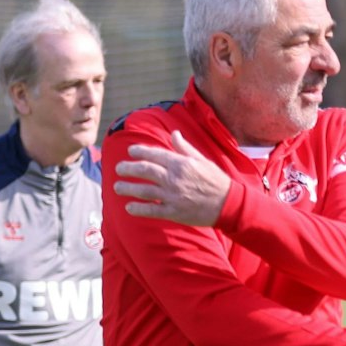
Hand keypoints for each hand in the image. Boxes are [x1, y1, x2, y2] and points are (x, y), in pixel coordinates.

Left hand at [114, 130, 230, 226]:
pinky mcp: (173, 212)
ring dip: (127, 188)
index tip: (129, 151)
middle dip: (128, 168)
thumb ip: (184, 148)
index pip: (155, 154)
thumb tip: (174, 133)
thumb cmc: (215, 180)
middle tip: (118, 169)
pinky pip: (151, 210)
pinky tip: (128, 207)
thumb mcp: (202, 160)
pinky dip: (138, 209)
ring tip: (116, 187)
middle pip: (145, 171)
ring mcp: (173, 196)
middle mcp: (175, 178)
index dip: (140, 151)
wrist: (228, 204)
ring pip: (143, 190)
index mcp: (182, 164)